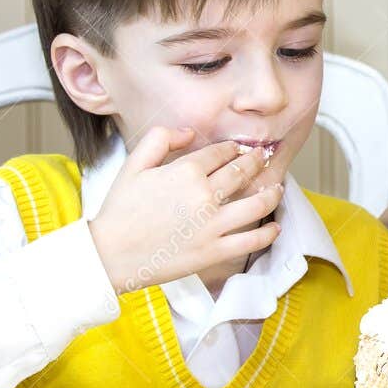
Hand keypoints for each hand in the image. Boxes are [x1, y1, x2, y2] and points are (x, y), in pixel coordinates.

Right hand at [88, 127, 282, 293]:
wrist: (110, 255)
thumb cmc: (120, 211)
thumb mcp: (133, 165)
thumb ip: (160, 139)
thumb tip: (189, 132)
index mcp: (185, 171)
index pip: (221, 153)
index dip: (233, 148)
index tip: (238, 149)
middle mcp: (204, 195)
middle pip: (243, 172)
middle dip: (256, 163)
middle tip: (263, 159)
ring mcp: (213, 224)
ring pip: (257, 203)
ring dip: (272, 193)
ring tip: (276, 188)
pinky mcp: (215, 250)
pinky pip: (252, 240)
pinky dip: (269, 233)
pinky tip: (275, 226)